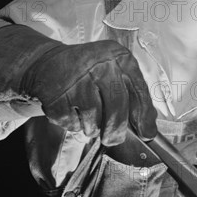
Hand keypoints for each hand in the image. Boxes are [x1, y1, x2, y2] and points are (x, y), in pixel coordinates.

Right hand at [22, 40, 156, 145]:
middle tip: (113, 138)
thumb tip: (148, 129)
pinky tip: (72, 109)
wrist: (48, 63)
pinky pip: (74, 125)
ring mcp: (77, 81)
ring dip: (93, 127)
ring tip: (87, 113)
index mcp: (119, 57)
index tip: (146, 133)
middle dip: (117, 131)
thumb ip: (134, 95)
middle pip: (117, 109)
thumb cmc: (90, 71)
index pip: (139, 91)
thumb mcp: (116, 71)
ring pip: (95, 121)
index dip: (144, 117)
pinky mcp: (56, 97)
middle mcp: (100, 66)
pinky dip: (75, 124)